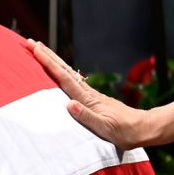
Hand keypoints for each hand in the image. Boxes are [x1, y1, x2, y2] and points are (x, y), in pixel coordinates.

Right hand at [29, 39, 153, 152]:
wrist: (142, 129)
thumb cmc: (124, 132)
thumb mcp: (105, 128)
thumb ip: (87, 117)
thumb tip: (68, 104)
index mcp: (87, 99)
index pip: (64, 77)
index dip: (49, 63)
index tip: (36, 49)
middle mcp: (88, 94)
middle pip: (64, 71)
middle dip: (47, 56)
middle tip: (31, 42)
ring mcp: (91, 96)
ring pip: (68, 75)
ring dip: (53, 62)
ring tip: (41, 51)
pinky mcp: (94, 101)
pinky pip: (73, 83)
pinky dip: (62, 74)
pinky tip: (60, 73)